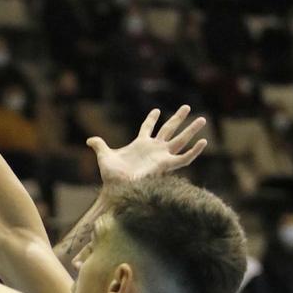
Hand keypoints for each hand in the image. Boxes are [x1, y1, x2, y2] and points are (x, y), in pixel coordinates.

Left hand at [86, 106, 206, 184]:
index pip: (147, 128)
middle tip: (187, 106)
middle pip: (169, 130)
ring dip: (191, 130)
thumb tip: (89, 139)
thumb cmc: (111, 175)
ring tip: (202, 119)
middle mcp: (153, 148)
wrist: (116, 186)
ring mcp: (161, 156)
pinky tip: (203, 142)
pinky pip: (184, 158)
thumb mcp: (104, 155)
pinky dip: (194, 152)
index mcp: (140, 144)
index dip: (151, 119)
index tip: (157, 110)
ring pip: (180, 140)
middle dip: (177, 118)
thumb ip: (99, 145)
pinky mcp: (166, 165)